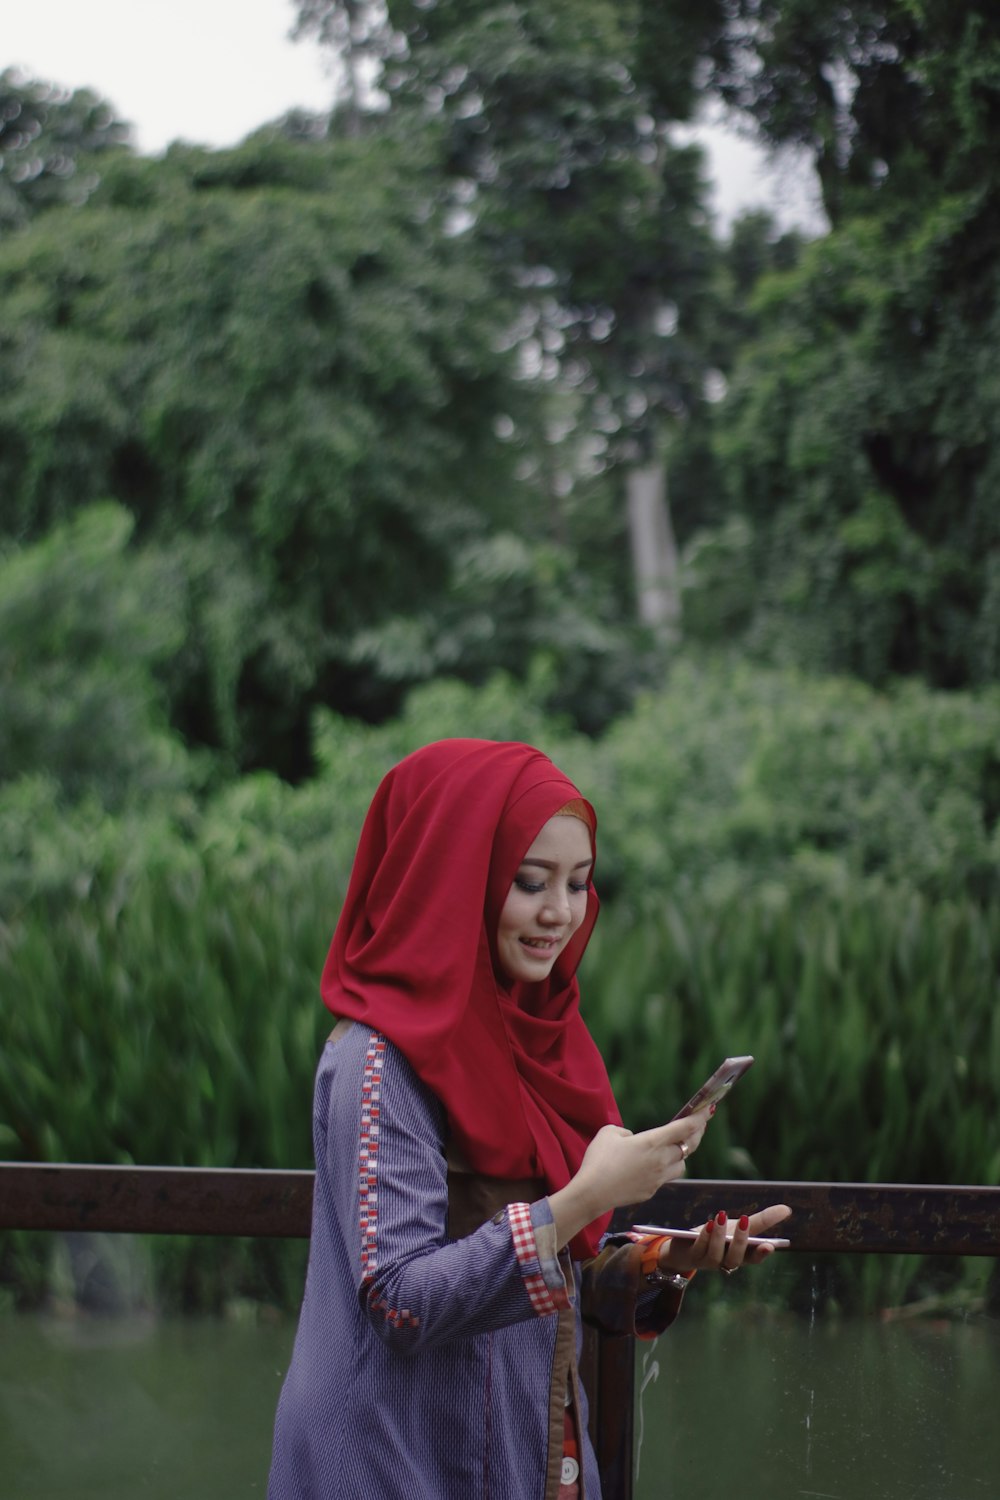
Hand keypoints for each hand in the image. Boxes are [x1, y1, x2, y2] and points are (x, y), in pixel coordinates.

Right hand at [549, 1109, 710, 1249]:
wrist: (592, 1193)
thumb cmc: (598, 1160)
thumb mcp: (609, 1133)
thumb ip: (626, 1132)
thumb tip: (633, 1140)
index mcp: (652, 1141)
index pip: (684, 1127)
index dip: (699, 1117)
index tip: (709, 1109)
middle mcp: (661, 1160)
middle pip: (689, 1145)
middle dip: (697, 1133)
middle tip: (699, 1125)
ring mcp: (658, 1178)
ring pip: (682, 1164)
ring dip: (683, 1154)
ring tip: (677, 1147)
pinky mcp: (651, 1191)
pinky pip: (666, 1177)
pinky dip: (667, 1169)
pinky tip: (656, 1166)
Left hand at [660, 1203, 791, 1274]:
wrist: (686, 1246)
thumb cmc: (719, 1235)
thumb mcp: (739, 1226)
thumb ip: (762, 1221)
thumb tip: (787, 1209)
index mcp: (740, 1256)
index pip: (753, 1259)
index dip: (761, 1254)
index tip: (770, 1246)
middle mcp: (725, 1262)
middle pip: (735, 1258)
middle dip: (740, 1241)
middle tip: (745, 1221)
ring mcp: (707, 1261)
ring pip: (716, 1255)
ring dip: (719, 1236)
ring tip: (721, 1216)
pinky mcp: (691, 1256)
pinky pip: (699, 1249)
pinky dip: (704, 1237)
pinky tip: (707, 1224)